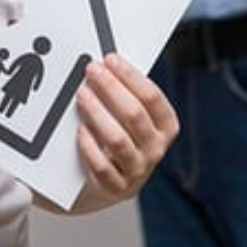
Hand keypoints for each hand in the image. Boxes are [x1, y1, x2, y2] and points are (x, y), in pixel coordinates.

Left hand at [71, 54, 177, 211]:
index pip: (152, 98)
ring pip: (118, 140)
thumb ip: (123, 93)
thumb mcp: (127, 115)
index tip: (110, 59)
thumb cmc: (117, 135)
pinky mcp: (116, 187)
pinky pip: (102, 167)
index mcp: (165, 127)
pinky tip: (80, 131)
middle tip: (91, 70)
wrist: (105, 182)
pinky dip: (90, 147)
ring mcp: (138, 171)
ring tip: (81, 95)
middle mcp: (156, 149)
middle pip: (134, 115)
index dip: (131, 76)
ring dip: (98, 113)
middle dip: (111, 89)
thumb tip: (105, 63)